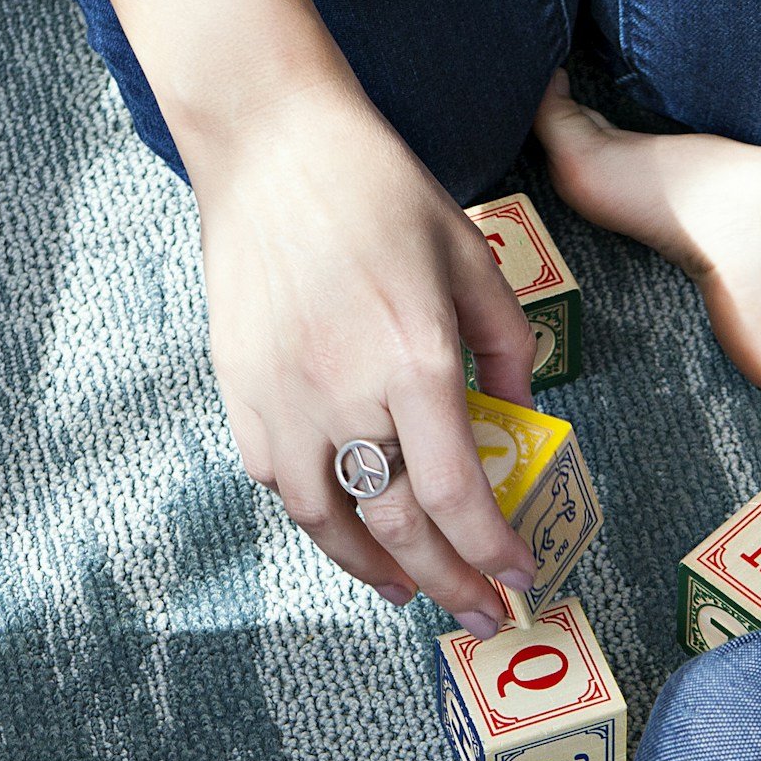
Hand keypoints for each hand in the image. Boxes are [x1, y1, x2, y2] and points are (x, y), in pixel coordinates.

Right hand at [185, 83, 540, 634]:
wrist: (271, 146)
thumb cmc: (379, 192)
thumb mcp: (472, 259)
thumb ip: (507, 349)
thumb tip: (520, 422)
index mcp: (414, 359)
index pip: (458, 495)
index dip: (491, 552)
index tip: (519, 578)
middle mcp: (345, 394)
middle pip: (400, 527)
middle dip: (450, 585)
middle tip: (481, 614)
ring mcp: (283, 400)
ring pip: (330, 524)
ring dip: (376, 571)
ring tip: (411, 589)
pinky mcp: (240, 394)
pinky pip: (281, 484)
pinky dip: (320, 519)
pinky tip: (349, 526)